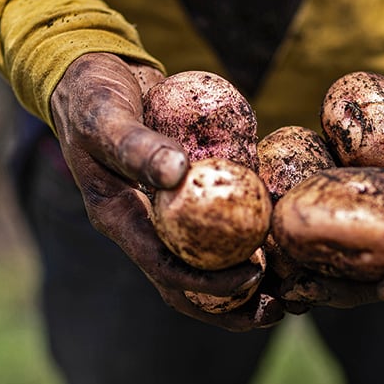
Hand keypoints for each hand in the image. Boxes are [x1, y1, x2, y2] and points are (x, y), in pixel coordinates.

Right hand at [51, 52, 284, 330]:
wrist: (93, 74)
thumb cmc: (91, 94)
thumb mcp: (105, 116)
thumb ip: (135, 144)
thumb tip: (177, 172)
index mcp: (119, 219)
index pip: (165, 269)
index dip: (208, 282)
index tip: (254, 276)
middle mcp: (144, 227)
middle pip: (190, 285)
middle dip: (234, 307)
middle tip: (282, 309)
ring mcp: (166, 215)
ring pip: (208, 264)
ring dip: (249, 285)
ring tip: (293, 290)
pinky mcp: (187, 196)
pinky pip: (220, 226)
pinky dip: (251, 238)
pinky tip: (287, 237)